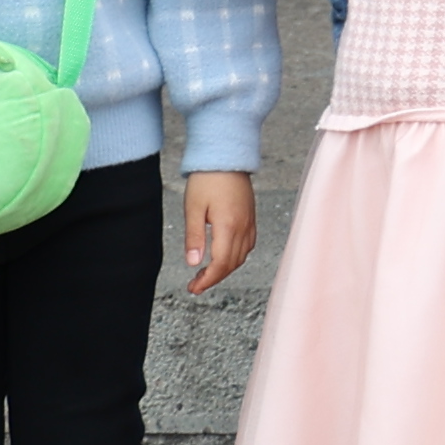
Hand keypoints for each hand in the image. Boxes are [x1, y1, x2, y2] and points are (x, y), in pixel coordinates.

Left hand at [181, 169, 256, 298]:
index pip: (221, 263)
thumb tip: (194, 263)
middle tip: (195, 284)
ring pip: (242, 256)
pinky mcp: (250, 217)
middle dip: (215, 278)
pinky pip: (248, 245)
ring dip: (225, 269)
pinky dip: (236, 256)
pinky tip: (223, 255)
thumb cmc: (207, 179)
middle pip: (233, 263)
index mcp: (228, 226)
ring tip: (206, 273)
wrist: (226, 156)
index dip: (208, 280)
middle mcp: (243, 227)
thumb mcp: (193, 208)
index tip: (193, 288)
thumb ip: (194, 238)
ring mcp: (250, 222)